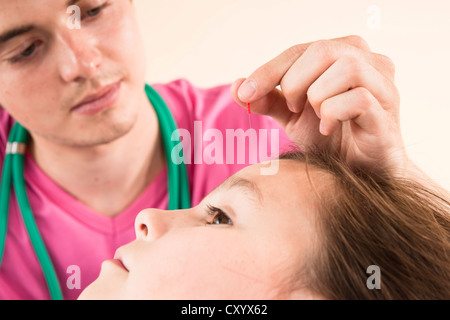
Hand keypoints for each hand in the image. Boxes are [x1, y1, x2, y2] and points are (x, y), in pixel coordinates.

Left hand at [231, 35, 406, 175]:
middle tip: (292, 107)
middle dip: (295, 81)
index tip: (246, 93)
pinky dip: (333, 113)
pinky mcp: (388, 111)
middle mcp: (369, 61)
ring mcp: (383, 85)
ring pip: (346, 67)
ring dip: (317, 96)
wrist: (360, 173)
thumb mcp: (292, 116)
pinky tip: (327, 128)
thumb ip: (268, 99)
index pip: (300, 50)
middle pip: (322, 50)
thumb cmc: (330, 138)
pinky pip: (358, 98)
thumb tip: (236, 86)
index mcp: (343, 54)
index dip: (269, 70)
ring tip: (314, 116)